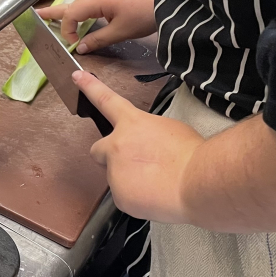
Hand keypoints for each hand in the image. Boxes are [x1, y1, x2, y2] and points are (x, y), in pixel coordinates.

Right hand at [37, 0, 156, 54]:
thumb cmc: (145, 12)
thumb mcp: (121, 31)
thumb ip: (98, 39)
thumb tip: (81, 47)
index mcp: (96, 0)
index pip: (71, 15)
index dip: (68, 30)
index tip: (75, 44)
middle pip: (71, 4)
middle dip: (54, 11)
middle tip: (37, 14)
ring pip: (82, 3)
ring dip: (70, 12)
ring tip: (56, 17)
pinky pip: (93, 2)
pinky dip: (84, 10)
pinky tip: (86, 18)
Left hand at [74, 71, 202, 223]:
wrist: (198, 181)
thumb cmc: (192, 154)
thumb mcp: (171, 130)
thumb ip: (148, 134)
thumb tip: (146, 145)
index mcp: (132, 124)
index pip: (106, 100)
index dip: (89, 87)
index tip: (77, 77)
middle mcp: (117, 145)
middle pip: (98, 150)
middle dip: (109, 157)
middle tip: (132, 164)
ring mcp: (115, 172)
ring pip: (116, 178)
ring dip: (130, 181)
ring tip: (157, 183)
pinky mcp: (119, 196)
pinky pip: (126, 198)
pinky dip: (137, 199)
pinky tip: (155, 196)